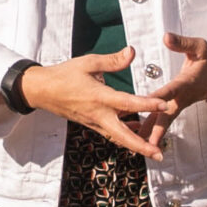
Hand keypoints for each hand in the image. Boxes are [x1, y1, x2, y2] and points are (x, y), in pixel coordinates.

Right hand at [21, 50, 173, 156]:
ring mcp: (95, 122)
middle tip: (159, 154)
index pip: (127, 102)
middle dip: (142, 146)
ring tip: (154, 152)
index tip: (165, 105)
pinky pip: (112, 134)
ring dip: (136, 146)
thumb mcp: (87, 63)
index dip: (147, 104)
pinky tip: (137, 133)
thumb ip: (112, 60)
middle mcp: (99, 114)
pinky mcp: (92, 125)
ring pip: (119, 139)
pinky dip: (126, 137)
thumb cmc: (63, 75)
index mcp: (99, 96)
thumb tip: (132, 52)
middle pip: (123, 135)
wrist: (42, 90)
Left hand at [126, 34, 206, 144]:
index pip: (172, 90)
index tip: (151, 103)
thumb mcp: (200, 47)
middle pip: (167, 113)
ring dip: (153, 132)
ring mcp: (181, 104)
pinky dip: (154, 128)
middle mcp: (183, 97)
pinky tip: (141, 138)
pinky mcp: (177, 106)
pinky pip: (164, 118)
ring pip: (165, 120)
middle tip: (146, 143)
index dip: (162, 96)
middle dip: (157, 127)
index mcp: (187, 83)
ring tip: (139, 147)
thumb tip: (166, 37)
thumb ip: (183, 43)